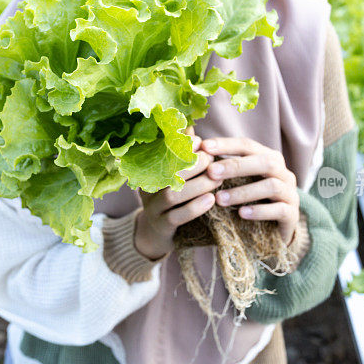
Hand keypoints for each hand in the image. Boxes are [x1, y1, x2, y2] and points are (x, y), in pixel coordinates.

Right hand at [134, 134, 220, 259]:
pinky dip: (194, 207)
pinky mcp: (161, 226)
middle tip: (213, 161)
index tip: (200, 142)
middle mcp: (147, 188)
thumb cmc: (171, 198)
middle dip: (192, 165)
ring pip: (172, 195)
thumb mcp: (174, 176)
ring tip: (217, 180)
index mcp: (149, 171)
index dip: (181, 146)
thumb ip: (181, 154)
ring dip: (197, 185)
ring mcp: (152, 208)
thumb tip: (190, 128)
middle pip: (167, 173)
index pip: (162, 154)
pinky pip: (176, 216)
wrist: (156, 234)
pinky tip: (211, 200)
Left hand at [200, 137, 299, 245]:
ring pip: (271, 186)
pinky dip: (259, 211)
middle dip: (236, 166)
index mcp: (268, 158)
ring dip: (244, 191)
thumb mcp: (236, 182)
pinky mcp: (292, 214)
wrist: (273, 232)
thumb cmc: (249, 200)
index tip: (204, 147)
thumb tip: (194, 149)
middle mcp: (283, 172)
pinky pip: (279, 210)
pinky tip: (241, 214)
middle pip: (264, 162)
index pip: (247, 145)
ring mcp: (290, 193)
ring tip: (220, 199)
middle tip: (211, 172)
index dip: (226, 145)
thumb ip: (221, 168)